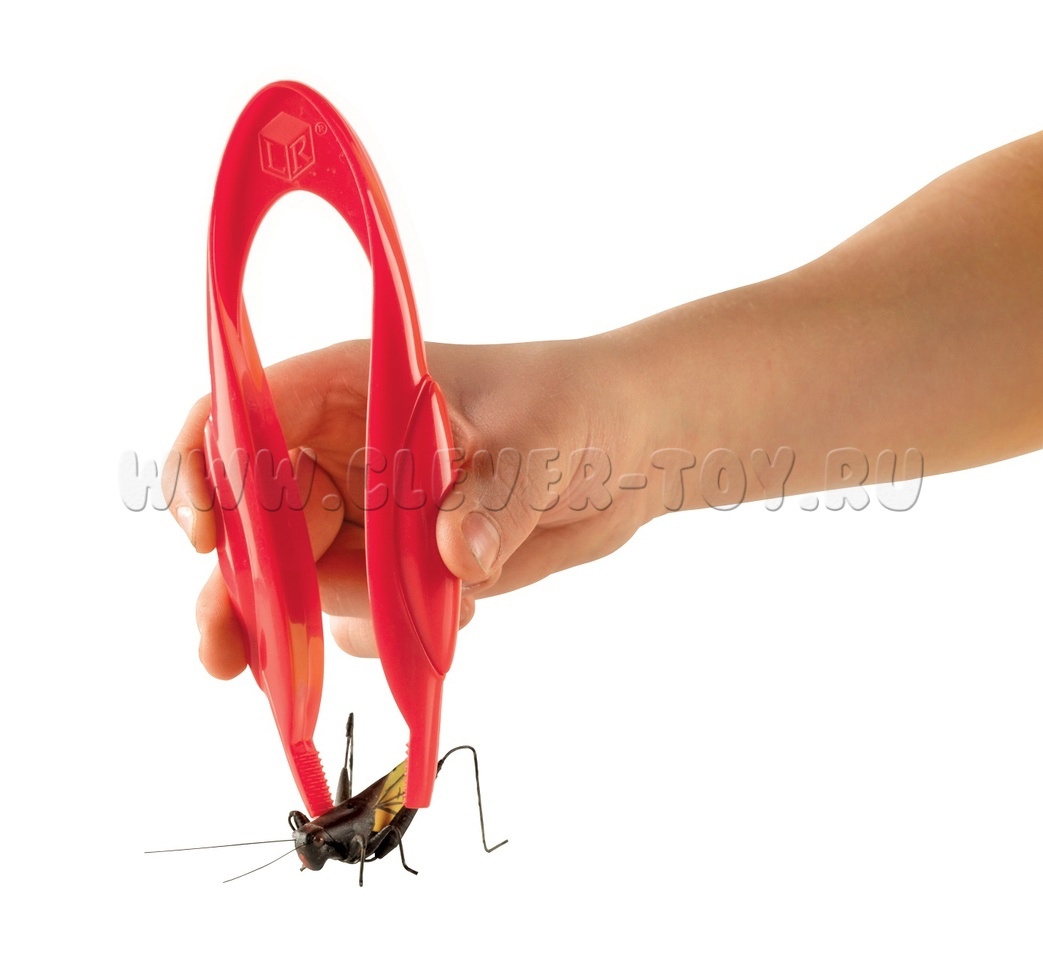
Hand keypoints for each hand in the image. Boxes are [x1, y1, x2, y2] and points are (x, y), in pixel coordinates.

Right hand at [164, 337, 652, 677]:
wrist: (632, 452)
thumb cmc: (580, 404)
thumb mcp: (542, 437)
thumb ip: (495, 497)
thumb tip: (457, 557)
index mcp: (351, 388)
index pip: (239, 417)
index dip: (204, 470)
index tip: (203, 535)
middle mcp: (344, 452)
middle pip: (252, 521)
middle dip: (242, 585)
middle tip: (227, 654)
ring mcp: (369, 514)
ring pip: (301, 582)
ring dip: (336, 616)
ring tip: (420, 616)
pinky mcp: (399, 566)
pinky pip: (357, 617)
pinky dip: (386, 635)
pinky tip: (447, 618)